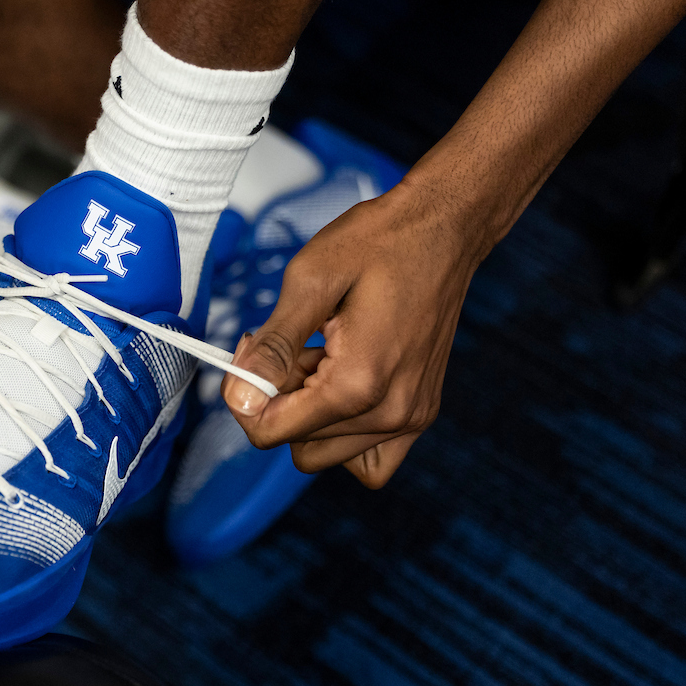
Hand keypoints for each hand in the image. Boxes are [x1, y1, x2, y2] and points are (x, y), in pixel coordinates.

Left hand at [221, 181, 481, 487]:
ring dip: (310, 415)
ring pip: (327, 454)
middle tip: (291, 344)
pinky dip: (344, 434)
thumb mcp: (310, 280)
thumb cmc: (380, 242)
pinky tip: (341, 385)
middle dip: (278, 401)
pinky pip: (368, 458)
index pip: (271, 433)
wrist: (443, 227)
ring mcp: (411, 418)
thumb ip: (274, 346)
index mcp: (359, 383)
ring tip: (323, 358)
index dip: (247, 394)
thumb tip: (241, 397)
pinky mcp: (420, 413)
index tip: (256, 349)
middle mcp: (392, 413)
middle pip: (298, 445)